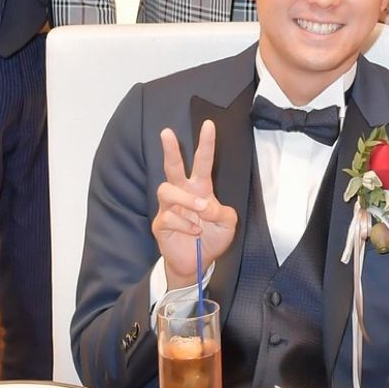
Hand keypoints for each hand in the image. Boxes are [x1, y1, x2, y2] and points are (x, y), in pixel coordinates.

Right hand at [153, 120, 237, 288]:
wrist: (197, 262)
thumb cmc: (212, 237)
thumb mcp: (227, 223)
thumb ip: (222, 211)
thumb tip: (206, 205)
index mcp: (201, 188)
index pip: (203, 161)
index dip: (206, 143)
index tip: (209, 125)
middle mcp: (183, 193)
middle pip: (172, 167)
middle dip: (170, 149)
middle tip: (167, 132)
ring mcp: (169, 208)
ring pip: (167, 190)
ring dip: (186, 199)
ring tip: (200, 210)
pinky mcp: (161, 224)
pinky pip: (169, 217)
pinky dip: (185, 224)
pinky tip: (195, 232)